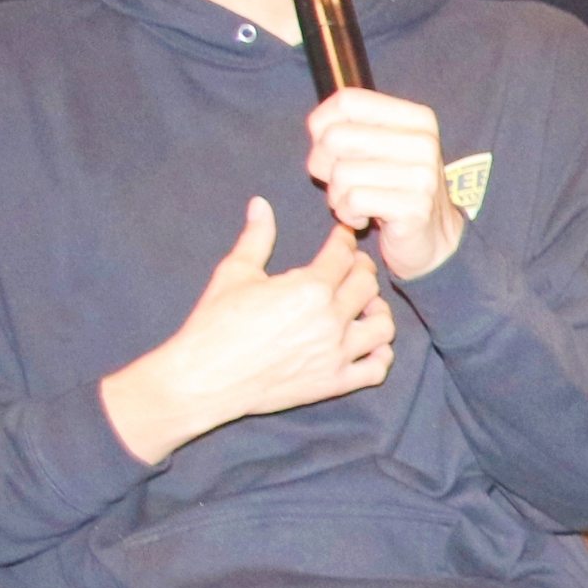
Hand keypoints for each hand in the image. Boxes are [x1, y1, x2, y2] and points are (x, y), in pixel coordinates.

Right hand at [99, 198, 396, 462]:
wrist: (203, 378)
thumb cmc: (215, 324)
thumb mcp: (234, 273)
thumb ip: (256, 237)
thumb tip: (260, 204)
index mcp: (310, 288)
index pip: (343, 255)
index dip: (344, 240)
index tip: (342, 237)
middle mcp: (331, 319)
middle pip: (367, 285)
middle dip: (362, 269)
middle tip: (352, 266)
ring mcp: (336, 354)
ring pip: (383, 326)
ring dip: (378, 311)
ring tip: (364, 305)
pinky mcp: (333, 383)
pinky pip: (377, 369)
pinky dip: (380, 355)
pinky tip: (368, 344)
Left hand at [307, 87, 464, 279]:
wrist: (435, 239)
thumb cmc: (395, 189)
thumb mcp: (381, 149)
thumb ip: (352, 128)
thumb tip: (317, 127)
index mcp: (416, 118)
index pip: (348, 101)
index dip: (321, 125)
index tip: (329, 149)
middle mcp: (423, 142)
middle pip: (335, 137)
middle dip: (323, 165)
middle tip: (338, 182)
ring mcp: (422, 175)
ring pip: (341, 173)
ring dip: (337, 195)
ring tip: (355, 203)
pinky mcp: (413, 207)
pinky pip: (353, 201)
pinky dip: (347, 214)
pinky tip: (362, 218)